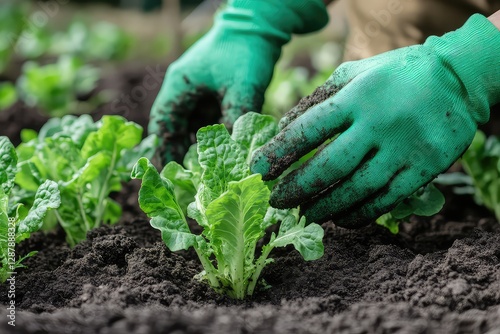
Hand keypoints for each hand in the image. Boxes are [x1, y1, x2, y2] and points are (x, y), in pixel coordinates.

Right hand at [149, 0, 327, 162]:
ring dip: (197, 144)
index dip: (164, 150)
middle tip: (188, 178)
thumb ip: (236, 121)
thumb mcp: (241, 89)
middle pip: (175, 127)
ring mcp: (199, 89)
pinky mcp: (214, 91)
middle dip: (180, 152)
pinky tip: (220, 150)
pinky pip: (208, 118)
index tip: (168, 173)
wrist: (259, 24)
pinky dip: (212, 134)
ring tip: (203, 169)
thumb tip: (240, 156)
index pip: (163, 124)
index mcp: (179, 86)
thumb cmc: (244, 51)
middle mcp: (185, 89)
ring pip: (192, 124)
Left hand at [251, 14, 499, 227]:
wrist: (457, 78)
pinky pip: (387, 200)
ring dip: (326, 207)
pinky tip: (342, 220)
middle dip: (297, 188)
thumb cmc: (393, 75)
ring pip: (357, 190)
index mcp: (356, 97)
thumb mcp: (354, 73)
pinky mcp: (424, 168)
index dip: (278, 154)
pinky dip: (360, 215)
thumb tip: (283, 127)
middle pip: (329, 167)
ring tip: (305, 214)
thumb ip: (318, 98)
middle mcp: (378, 125)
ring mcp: (404, 149)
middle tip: (277, 201)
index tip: (257, 171)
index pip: (307, 130)